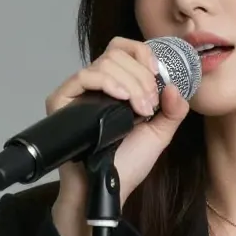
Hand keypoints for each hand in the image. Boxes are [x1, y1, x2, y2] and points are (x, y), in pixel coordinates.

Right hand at [46, 37, 189, 235]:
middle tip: (149, 105)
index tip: (157, 74)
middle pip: (117, 53)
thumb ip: (173, 110)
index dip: (142, 54)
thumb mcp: (159, 133)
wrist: (110, 186)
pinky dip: (107, 81)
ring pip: (104, 62)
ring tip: (139, 110)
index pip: (124, 49)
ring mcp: (78, 92)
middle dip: (141, 76)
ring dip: (130, 82)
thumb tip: (174, 87)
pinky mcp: (61, 101)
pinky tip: (121, 98)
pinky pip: (83, 76)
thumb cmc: (128, 163)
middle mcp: (96, 85)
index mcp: (117, 86)